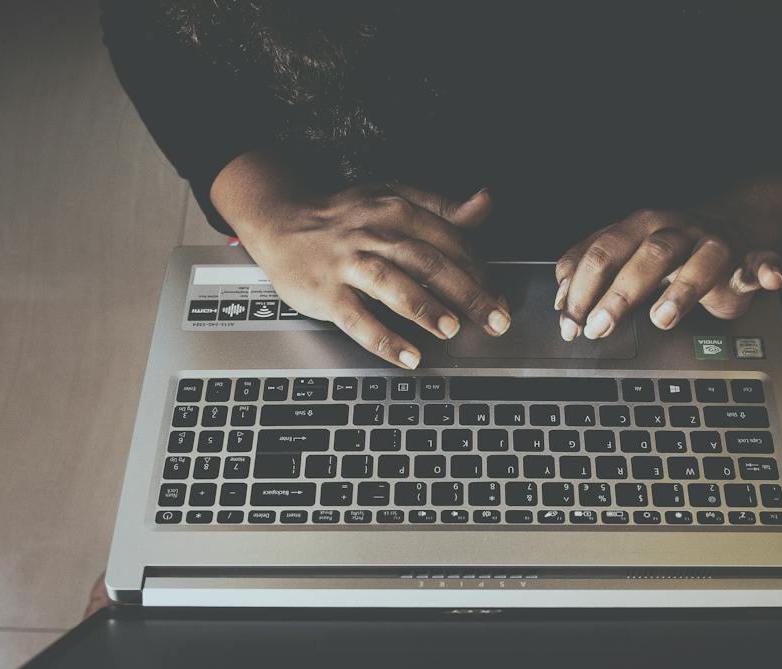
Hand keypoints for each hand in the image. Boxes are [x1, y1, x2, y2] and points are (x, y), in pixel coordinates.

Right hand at [233, 180, 510, 367]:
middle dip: (467, 293)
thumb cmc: (345, 218)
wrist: (281, 222)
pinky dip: (384, 339)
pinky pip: (358, 318)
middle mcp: (375, 234)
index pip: (449, 242)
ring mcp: (348, 264)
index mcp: (398, 210)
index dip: (479, 272)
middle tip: (496, 319)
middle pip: (428, 262)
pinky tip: (408, 356)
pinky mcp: (327, 292)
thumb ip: (441, 208)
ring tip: (451, 330)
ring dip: (425, 308)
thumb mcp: (394, 199)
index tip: (501, 296)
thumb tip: (485, 204)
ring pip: (392, 284)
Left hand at [554, 208, 781, 340]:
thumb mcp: (626, 254)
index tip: (567, 322)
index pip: (602, 251)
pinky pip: (762, 261)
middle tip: (598, 327)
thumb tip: (558, 300)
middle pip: (645, 256)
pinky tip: (770, 278)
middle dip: (618, 294)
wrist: (732, 228)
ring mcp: (713, 243)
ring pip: (697, 261)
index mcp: (638, 227)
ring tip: (662, 318)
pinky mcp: (748, 258)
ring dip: (680, 290)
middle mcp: (675, 229)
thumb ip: (591, 272)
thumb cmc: (671, 252)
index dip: (581, 287)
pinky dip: (768, 268)